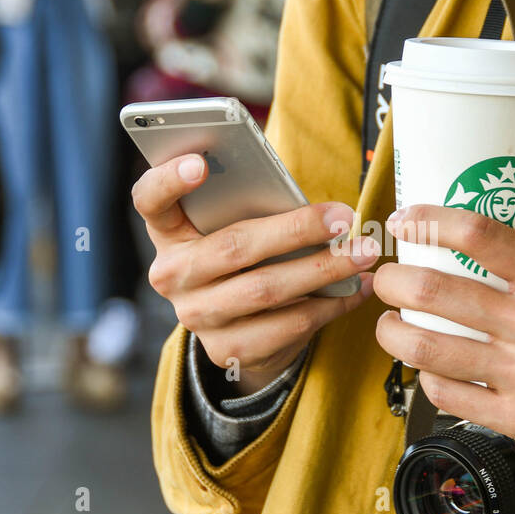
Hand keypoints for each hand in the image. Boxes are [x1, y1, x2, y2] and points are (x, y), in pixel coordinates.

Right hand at [133, 153, 379, 394]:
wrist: (239, 330)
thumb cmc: (246, 257)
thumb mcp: (237, 228)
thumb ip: (255, 210)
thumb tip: (319, 207)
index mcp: (169, 232)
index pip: (150, 200)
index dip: (168, 180)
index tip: (201, 162)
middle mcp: (172, 275)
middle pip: (233, 247)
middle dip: (296, 229)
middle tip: (344, 216)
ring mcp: (196, 316)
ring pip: (266, 290)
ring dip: (324, 270)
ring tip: (364, 253)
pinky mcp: (226, 350)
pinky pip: (286, 326)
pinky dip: (330, 306)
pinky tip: (357, 289)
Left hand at [372, 205, 514, 480]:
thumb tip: (463, 258)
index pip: (480, 234)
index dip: (429, 220)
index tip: (404, 220)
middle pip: (433, 290)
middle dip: (391, 282)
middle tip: (385, 282)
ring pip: (425, 347)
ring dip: (393, 334)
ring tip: (391, 328)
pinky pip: (445, 395)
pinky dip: (426, 381)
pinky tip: (430, 374)